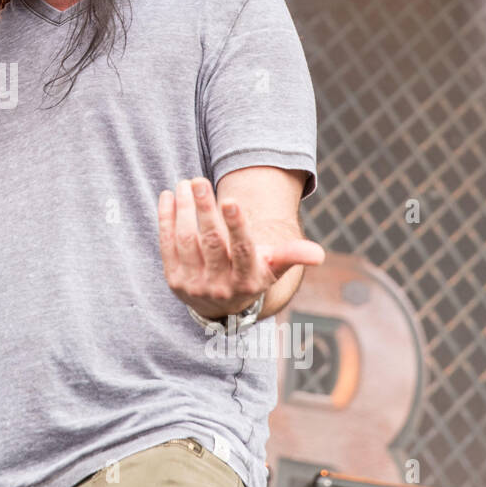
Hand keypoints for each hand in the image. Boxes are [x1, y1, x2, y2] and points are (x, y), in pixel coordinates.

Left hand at [157, 177, 325, 319]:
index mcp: (248, 280)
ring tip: (186, 183)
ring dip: (184, 209)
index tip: (231, 200)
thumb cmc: (252, 273)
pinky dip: (166, 219)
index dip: (236, 225)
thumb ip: (293, 255)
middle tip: (198, 180)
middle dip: (204, 209)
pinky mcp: (173, 279)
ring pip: (186, 240)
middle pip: (210, 242)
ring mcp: (194, 284)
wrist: (221, 306)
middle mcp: (220, 285)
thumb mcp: (274, 267)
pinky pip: (167, 244)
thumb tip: (320, 254)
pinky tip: (168, 196)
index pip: (242, 250)